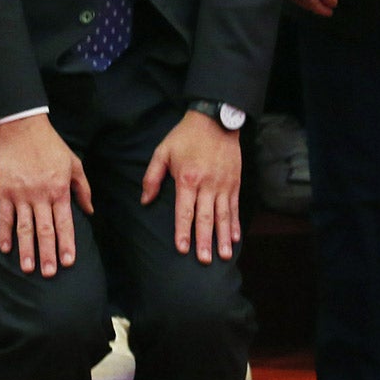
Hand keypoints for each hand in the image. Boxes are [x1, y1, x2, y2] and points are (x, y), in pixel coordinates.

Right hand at [0, 115, 93, 276]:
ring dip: (27, 249)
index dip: (67, 243)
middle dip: (48, 254)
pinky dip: (4, 233)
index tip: (69, 262)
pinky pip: (5, 216)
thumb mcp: (73, 163)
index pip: (65, 223)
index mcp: (59, 190)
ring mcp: (21, 194)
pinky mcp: (4, 190)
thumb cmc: (51, 145)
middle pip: (45, 230)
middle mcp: (40, 195)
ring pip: (25, 227)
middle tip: (50, 274)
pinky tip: (5, 249)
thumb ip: (83, 188)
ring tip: (28, 269)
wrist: (22, 127)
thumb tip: (90, 211)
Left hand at [142, 110, 242, 262]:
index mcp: (187, 178)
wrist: (216, 119)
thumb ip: (152, 177)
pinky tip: (235, 237)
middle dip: (205, 241)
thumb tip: (145, 201)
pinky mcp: (234, 182)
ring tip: (224, 255)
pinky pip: (234, 206)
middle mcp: (207, 184)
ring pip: (223, 215)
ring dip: (223, 237)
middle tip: (206, 260)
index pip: (184, 210)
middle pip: (205, 217)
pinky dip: (235, 223)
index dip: (183, 231)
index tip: (182, 249)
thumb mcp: (163, 151)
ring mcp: (223, 184)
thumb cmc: (186, 136)